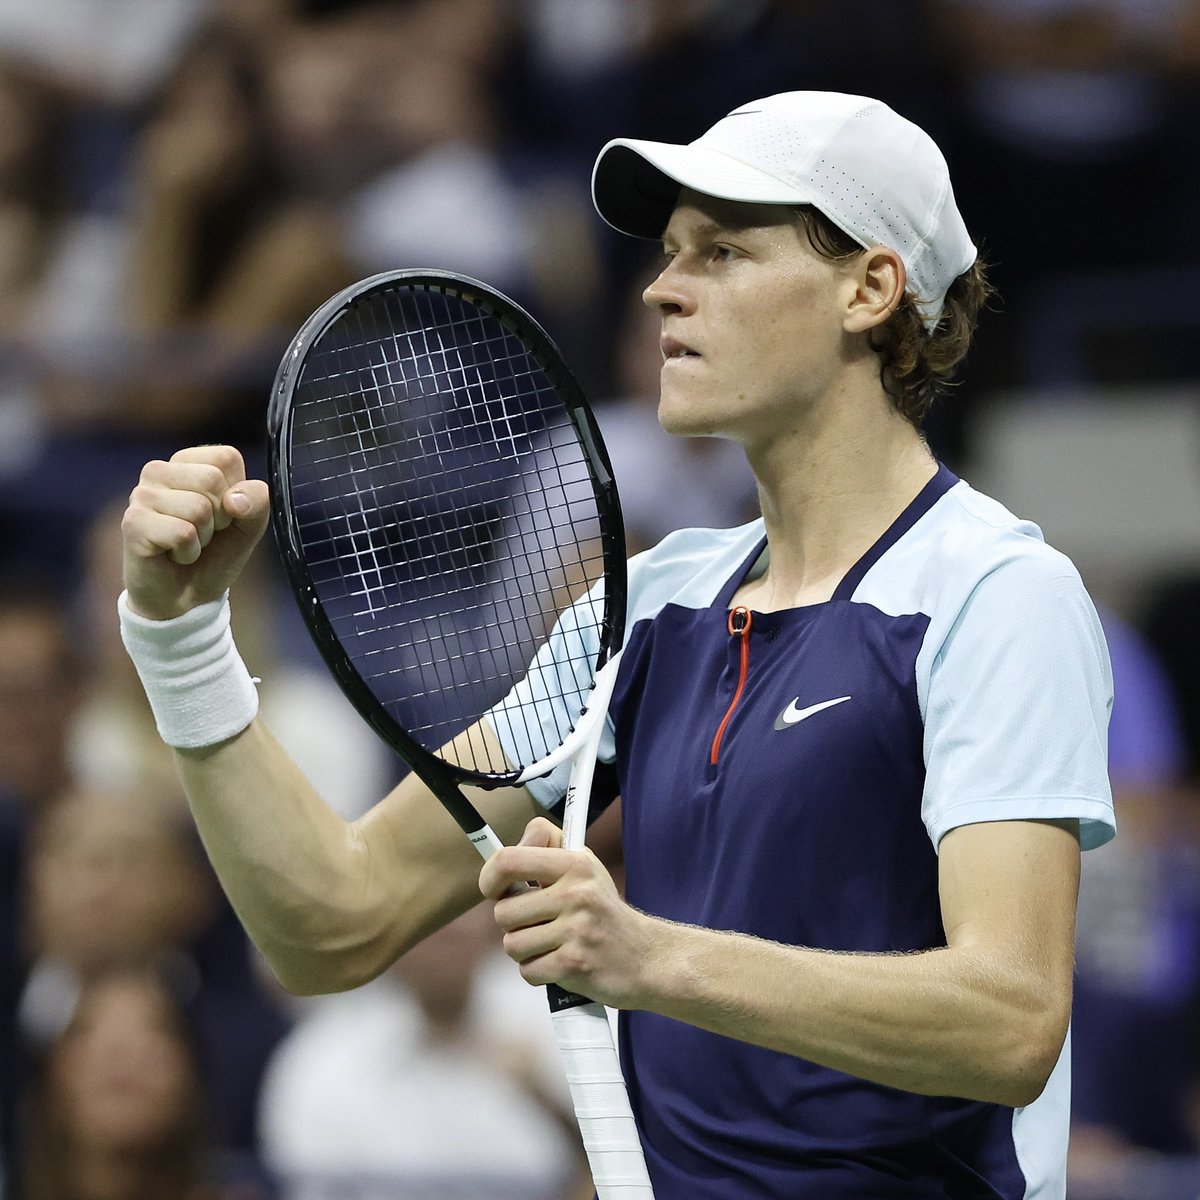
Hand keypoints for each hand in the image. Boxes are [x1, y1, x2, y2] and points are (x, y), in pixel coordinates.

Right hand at [121, 445, 270, 619]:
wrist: (186, 598)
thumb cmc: (215, 555)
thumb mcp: (249, 526)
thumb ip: (257, 503)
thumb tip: (235, 499)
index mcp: (188, 462)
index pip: (226, 458)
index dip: (237, 494)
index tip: (224, 514)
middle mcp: (160, 471)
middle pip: (211, 480)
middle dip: (220, 517)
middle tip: (205, 533)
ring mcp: (141, 495)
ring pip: (198, 508)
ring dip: (203, 538)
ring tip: (188, 544)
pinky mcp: (133, 522)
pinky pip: (182, 533)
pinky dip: (189, 552)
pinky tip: (175, 555)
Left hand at [480, 817, 656, 1008]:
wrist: (645, 956)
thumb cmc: (602, 910)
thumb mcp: (583, 867)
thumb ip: (545, 849)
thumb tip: (502, 851)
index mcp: (574, 863)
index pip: (509, 861)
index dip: (490, 877)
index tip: (494, 890)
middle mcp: (576, 892)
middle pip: (503, 912)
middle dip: (512, 924)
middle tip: (536, 924)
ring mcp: (577, 929)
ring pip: (512, 944)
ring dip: (525, 950)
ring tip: (550, 944)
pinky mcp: (575, 963)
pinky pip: (528, 970)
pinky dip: (538, 972)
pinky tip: (558, 963)